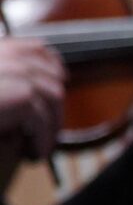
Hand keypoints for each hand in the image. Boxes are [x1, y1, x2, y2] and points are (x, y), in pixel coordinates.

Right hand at [0, 36, 66, 163]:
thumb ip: (3, 78)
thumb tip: (33, 93)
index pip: (38, 51)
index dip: (52, 72)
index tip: (55, 93)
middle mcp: (10, 55)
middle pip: (52, 80)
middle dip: (54, 109)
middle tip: (47, 134)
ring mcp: (18, 72)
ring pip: (52, 101)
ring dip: (49, 127)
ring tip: (41, 147)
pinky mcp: (23, 95)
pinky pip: (42, 121)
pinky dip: (41, 139)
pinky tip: (34, 153)